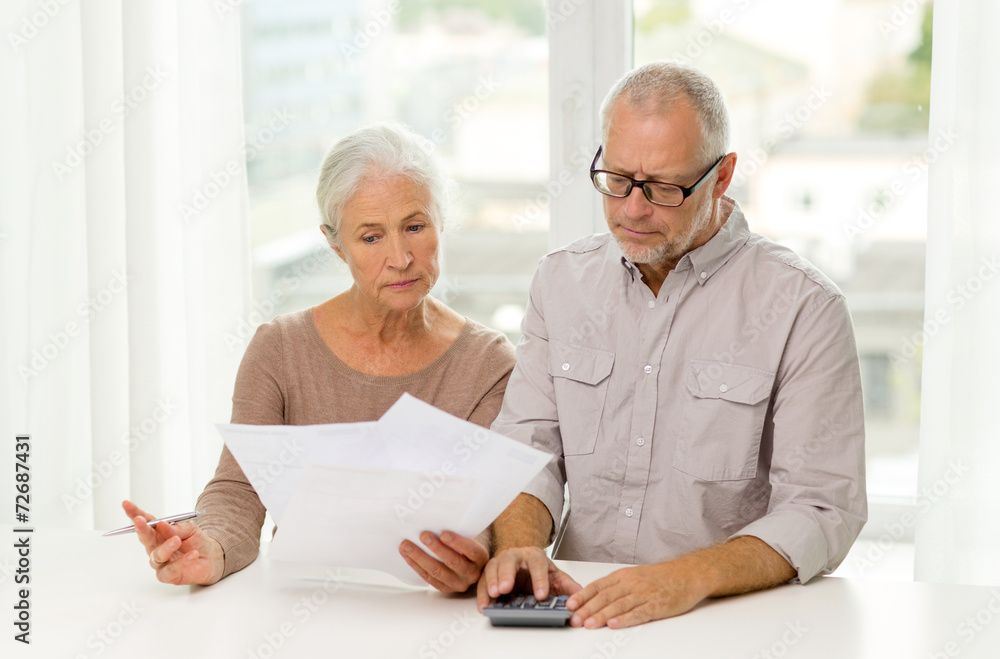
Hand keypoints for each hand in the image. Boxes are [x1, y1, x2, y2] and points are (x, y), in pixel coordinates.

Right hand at [121, 500, 224, 585]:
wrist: (210, 558)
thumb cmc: (197, 541)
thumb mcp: (190, 528)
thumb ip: (176, 527)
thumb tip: (161, 524)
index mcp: (159, 532)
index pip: (146, 522)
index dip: (135, 513)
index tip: (126, 504)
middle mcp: (156, 547)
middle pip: (145, 538)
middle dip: (141, 529)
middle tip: (140, 520)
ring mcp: (161, 562)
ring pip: (157, 555)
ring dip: (166, 547)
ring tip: (177, 540)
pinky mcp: (168, 575)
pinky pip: (171, 570)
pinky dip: (182, 562)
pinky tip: (192, 555)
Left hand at [399, 531, 487, 592]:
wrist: (470, 566)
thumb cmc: (467, 547)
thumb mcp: (470, 539)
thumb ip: (460, 533)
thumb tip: (437, 520)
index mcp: (480, 558)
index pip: (471, 550)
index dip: (457, 542)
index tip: (443, 533)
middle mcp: (472, 573)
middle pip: (452, 561)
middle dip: (435, 548)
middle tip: (423, 535)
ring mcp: (458, 583)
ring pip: (437, 571)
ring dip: (419, 557)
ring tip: (406, 545)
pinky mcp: (445, 588)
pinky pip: (428, 577)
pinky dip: (415, 565)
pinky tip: (407, 555)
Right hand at [476, 546, 581, 610]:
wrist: (524, 562)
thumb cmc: (539, 571)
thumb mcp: (556, 577)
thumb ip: (568, 586)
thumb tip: (581, 596)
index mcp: (535, 555)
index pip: (538, 563)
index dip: (539, 579)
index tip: (541, 596)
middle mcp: (516, 556)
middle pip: (510, 561)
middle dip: (507, 574)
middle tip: (506, 589)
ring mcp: (500, 562)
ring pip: (494, 567)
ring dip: (492, 581)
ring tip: (494, 594)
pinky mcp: (489, 572)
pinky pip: (482, 580)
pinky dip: (482, 593)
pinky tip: (485, 605)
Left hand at [566, 562, 707, 628]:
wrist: (687, 575)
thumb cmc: (660, 577)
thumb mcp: (634, 576)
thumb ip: (615, 587)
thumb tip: (593, 599)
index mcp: (623, 576)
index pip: (598, 586)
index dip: (583, 596)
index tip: (570, 605)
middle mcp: (631, 583)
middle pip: (605, 596)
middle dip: (588, 608)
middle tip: (574, 619)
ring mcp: (644, 594)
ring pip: (619, 605)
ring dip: (602, 615)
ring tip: (589, 624)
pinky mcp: (657, 605)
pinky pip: (638, 613)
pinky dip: (625, 619)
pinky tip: (614, 624)